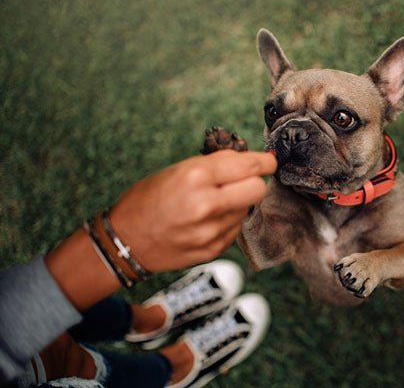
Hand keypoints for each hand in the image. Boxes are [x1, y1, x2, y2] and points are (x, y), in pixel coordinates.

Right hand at [110, 150, 276, 271]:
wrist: (125, 242)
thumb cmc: (147, 200)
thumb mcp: (177, 171)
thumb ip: (214, 166)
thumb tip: (250, 161)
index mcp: (195, 177)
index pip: (248, 166)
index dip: (264, 162)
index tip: (269, 162)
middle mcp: (205, 205)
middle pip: (257, 190)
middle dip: (253, 182)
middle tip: (243, 181)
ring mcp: (210, 231)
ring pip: (246, 210)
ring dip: (237, 203)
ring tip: (212, 204)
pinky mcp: (212, 250)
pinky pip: (235, 229)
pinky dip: (227, 221)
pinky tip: (206, 221)